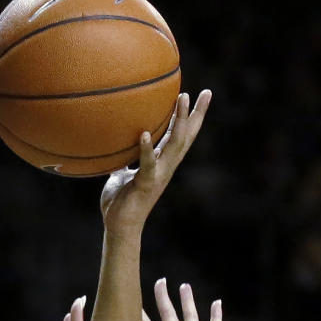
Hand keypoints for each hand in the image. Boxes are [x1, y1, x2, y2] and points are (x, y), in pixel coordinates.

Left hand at [100, 90, 210, 236]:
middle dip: (196, 114)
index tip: (202, 95)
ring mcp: (158, 175)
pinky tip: (143, 134)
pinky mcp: (145, 184)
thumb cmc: (120, 202)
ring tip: (183, 98)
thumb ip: (124, 159)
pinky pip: (147, 165)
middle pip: (186, 136)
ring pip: (175, 145)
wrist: (120, 227)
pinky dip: (146, 150)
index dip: (191, 116)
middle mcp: (165, 167)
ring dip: (180, 121)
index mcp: (162, 162)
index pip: (179, 135)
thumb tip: (114, 143)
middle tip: (205, 92)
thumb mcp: (121, 174)